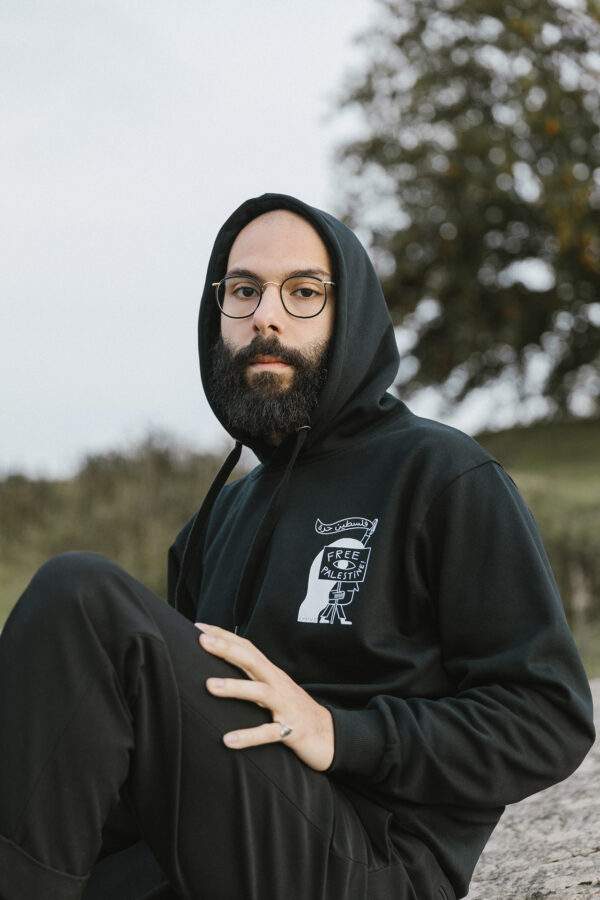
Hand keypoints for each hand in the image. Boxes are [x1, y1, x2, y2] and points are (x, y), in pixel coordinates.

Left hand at [195, 623, 333, 771]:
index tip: (199, 628)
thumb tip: (223, 668)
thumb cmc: (294, 711)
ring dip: (235, 688)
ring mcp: (286, 707)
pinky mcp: (292, 731)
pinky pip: (268, 733)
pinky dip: (249, 736)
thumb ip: (253, 678)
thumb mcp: (274, 690)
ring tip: (209, 685)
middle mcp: (279, 685)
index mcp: (272, 674)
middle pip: (252, 661)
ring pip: (260, 693)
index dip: (225, 637)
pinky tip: (228, 740)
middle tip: (203, 641)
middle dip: (228, 649)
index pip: (248, 649)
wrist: (331, 735)